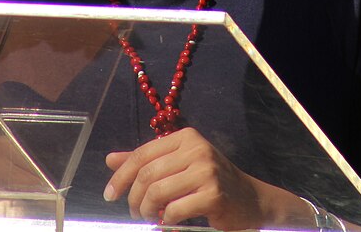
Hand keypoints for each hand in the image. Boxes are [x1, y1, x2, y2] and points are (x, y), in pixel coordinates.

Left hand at [104, 127, 308, 230]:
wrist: (251, 200)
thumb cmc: (210, 183)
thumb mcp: (179, 166)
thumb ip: (147, 162)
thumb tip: (110, 160)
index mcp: (186, 137)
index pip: (142, 154)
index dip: (121, 176)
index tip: (110, 194)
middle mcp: (197, 149)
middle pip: (147, 174)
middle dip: (133, 198)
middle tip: (134, 212)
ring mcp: (207, 171)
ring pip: (157, 192)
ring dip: (147, 211)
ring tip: (150, 217)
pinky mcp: (213, 194)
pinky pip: (174, 210)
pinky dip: (166, 220)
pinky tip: (168, 222)